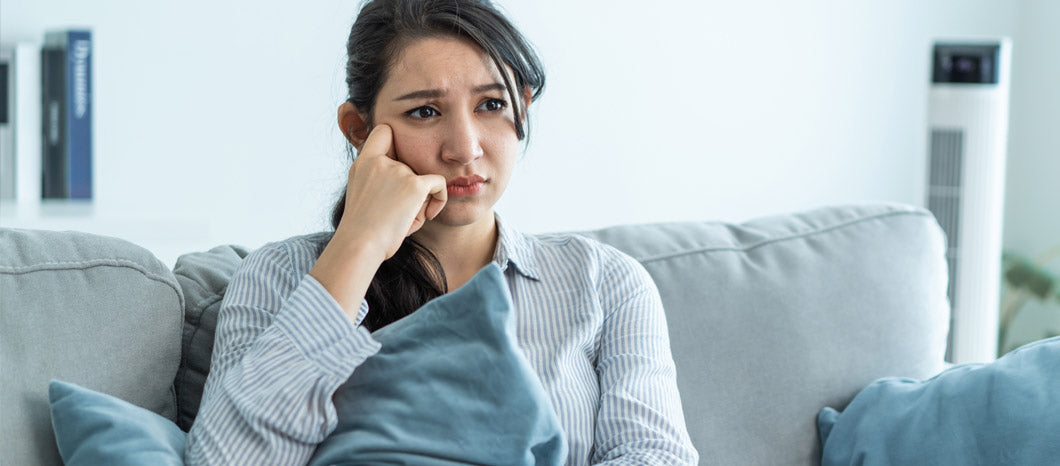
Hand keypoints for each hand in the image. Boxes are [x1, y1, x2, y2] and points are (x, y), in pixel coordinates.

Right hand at [335, 124, 447, 260]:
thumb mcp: (362, 195)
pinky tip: (429, 215)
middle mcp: (380, 162)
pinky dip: (439, 199)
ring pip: (423, 181)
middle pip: (411, 165)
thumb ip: (379, 179)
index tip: (399, 165)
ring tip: (402, 220)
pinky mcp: (415, 184)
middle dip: (410, 188)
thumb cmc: (362, 230)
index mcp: (363, 163)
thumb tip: (409, 179)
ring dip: (419, 202)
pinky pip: (439, 184)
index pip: (384, 132)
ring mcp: (398, 171)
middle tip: (396, 211)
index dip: (397, 143)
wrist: (360, 244)